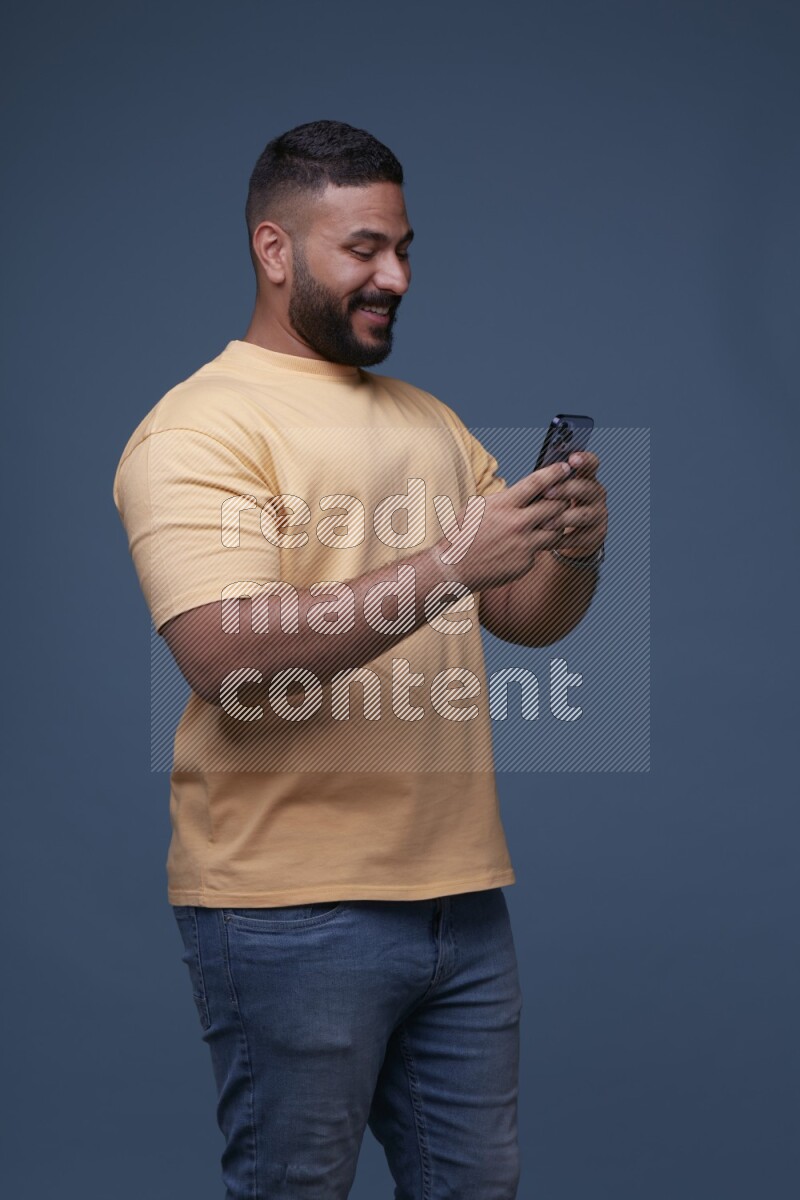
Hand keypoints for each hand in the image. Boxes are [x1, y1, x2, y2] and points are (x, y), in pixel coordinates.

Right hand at [434, 460, 575, 591]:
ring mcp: (523, 544)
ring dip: (555, 524)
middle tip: (563, 498)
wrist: (454, 567)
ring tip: (547, 523)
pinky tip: (523, 546)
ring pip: (556, 530)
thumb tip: (528, 490)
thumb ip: (505, 499)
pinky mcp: (525, 562)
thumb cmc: (463, 534)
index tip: (566, 467)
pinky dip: (537, 545)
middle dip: (562, 500)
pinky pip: (541, 550)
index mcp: (503, 505)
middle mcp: (516, 523)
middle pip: (555, 505)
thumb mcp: (478, 507)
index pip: (536, 483)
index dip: (555, 473)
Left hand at [541, 451, 606, 557]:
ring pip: (583, 515)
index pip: (591, 463)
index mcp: (586, 477)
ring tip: (543, 523)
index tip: (572, 459)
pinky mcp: (595, 536)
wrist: (565, 536)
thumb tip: (533, 477)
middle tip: (546, 493)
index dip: (584, 459)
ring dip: (562, 518)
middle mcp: (596, 494)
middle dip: (566, 489)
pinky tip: (545, 541)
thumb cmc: (553, 506)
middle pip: (586, 488)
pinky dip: (561, 539)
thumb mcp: (552, 492)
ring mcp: (598, 515)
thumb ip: (548, 483)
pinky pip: (578, 537)